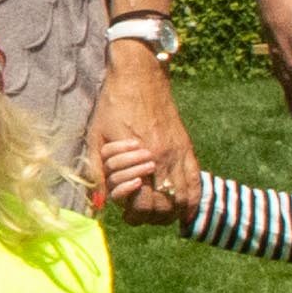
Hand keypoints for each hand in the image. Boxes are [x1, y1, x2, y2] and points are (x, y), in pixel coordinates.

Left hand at [97, 44, 200, 213]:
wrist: (138, 75)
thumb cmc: (112, 104)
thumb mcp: (96, 137)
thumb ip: (97, 172)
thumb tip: (97, 203)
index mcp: (141, 157)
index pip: (144, 203)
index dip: (135, 214)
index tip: (126, 214)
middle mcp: (164, 158)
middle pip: (166, 205)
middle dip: (152, 217)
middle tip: (140, 215)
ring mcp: (178, 152)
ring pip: (183, 197)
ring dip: (171, 212)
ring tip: (158, 213)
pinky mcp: (186, 146)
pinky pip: (195, 180)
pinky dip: (192, 198)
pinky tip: (184, 208)